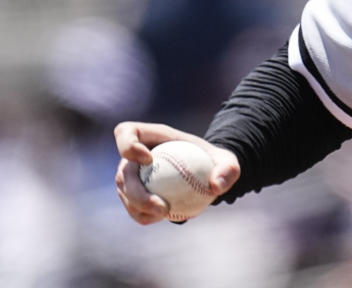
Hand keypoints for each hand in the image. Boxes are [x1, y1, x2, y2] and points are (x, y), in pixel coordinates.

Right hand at [114, 120, 239, 224]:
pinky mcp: (133, 195)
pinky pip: (133, 208)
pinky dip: (145, 215)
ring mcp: (131, 176)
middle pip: (123, 172)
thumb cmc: (212, 161)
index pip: (126, 133)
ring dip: (140, 207)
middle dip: (136, 192)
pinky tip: (163, 217)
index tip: (149, 160)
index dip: (128, 145)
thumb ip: (227, 169)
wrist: (204, 174)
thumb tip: (216, 186)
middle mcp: (134, 156)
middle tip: (161, 206)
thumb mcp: (228, 161)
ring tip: (164, 214)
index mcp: (150, 136)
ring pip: (125, 193)